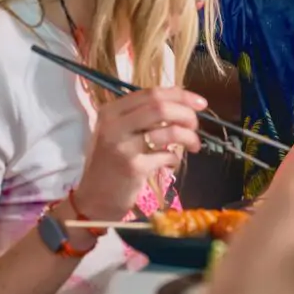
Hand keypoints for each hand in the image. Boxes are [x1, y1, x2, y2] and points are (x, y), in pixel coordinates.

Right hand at [74, 88, 205, 219]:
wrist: (93, 200)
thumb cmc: (111, 163)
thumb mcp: (119, 132)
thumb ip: (142, 116)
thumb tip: (181, 103)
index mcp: (111, 111)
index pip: (151, 93)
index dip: (181, 95)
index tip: (200, 102)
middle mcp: (114, 125)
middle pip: (161, 107)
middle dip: (186, 113)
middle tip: (195, 125)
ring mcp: (122, 146)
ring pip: (169, 130)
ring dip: (188, 137)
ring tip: (193, 145)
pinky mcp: (133, 167)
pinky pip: (167, 156)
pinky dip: (175, 158)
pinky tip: (171, 163)